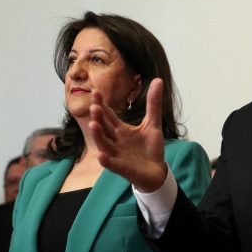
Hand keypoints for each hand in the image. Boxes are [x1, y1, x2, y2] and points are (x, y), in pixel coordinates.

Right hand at [90, 77, 168, 191]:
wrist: (157, 171)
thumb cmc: (151, 148)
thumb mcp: (153, 124)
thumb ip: (153, 104)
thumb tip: (158, 80)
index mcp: (121, 130)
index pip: (109, 115)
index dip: (102, 104)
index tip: (95, 91)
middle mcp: (116, 141)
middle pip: (104, 128)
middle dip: (99, 117)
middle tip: (94, 106)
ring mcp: (118, 155)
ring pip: (105, 144)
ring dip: (98, 135)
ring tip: (93, 124)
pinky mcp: (123, 169)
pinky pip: (113, 164)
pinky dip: (107, 160)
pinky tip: (100, 155)